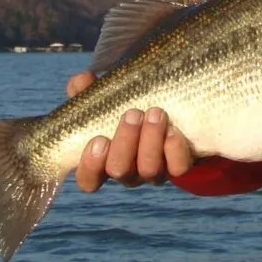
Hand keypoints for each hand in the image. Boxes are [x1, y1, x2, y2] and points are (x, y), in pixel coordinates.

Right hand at [66, 71, 192, 192]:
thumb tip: (82, 81)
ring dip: (150, 140)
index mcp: (106, 160)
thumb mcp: (109, 98)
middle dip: (125, 141)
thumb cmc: (131, 106)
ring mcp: (155, 171)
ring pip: (149, 169)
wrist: (177, 113)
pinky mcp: (179, 166)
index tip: (99, 139)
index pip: (88, 180)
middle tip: (133, 113)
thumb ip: (90, 92)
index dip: (90, 165)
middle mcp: (130, 171)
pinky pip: (178, 169)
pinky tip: (173, 130)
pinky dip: (174, 150)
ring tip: (155, 112)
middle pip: (120, 170)